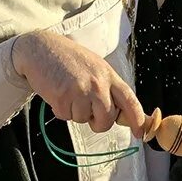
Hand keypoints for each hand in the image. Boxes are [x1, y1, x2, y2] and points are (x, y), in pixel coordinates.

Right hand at [12, 30, 145, 137]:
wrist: (41, 48)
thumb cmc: (69, 58)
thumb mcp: (96, 68)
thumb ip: (108, 88)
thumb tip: (119, 114)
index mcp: (109, 75)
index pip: (130, 101)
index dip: (138, 120)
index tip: (140, 132)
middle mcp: (98, 83)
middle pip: (107, 119)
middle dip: (98, 123)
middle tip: (87, 111)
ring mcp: (80, 90)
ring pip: (83, 119)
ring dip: (75, 112)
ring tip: (69, 92)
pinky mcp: (62, 97)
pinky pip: (65, 116)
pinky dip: (61, 109)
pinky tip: (58, 92)